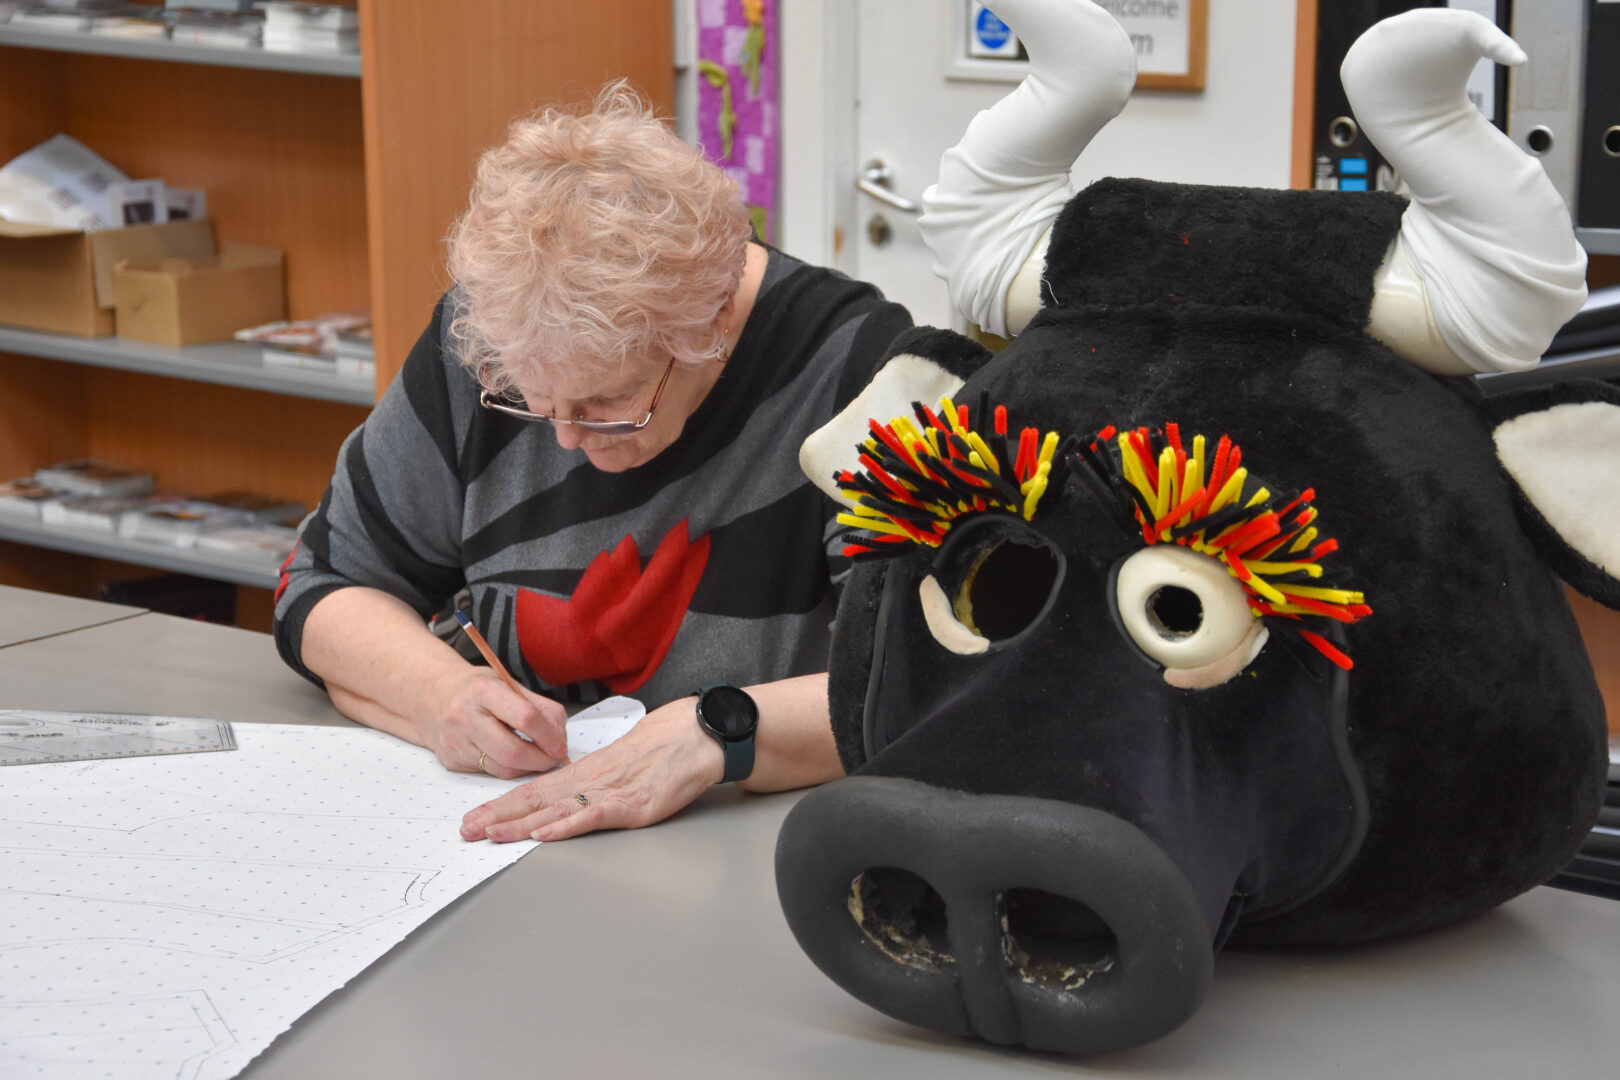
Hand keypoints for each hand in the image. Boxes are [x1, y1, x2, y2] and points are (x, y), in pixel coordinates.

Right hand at [424, 666, 568, 779]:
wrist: (431, 696)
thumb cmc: (477, 689)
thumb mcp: (508, 684)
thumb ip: (540, 707)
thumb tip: (560, 738)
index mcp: (484, 691)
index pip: (525, 717)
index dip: (549, 735)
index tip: (559, 743)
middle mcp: (465, 716)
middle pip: (512, 752)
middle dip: (541, 760)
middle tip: (553, 758)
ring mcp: (456, 741)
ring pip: (502, 769)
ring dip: (527, 768)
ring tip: (536, 758)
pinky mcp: (452, 761)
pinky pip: (489, 773)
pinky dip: (508, 769)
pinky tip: (513, 757)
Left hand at [459, 695, 724, 842]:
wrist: (695, 736)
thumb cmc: (660, 748)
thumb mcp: (617, 764)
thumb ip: (591, 782)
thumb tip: (565, 797)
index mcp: (584, 773)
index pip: (533, 791)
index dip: (501, 806)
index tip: (474, 818)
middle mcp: (590, 782)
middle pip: (535, 802)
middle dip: (497, 817)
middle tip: (465, 831)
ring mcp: (610, 794)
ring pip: (556, 811)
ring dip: (520, 824)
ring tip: (491, 834)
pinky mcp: (632, 805)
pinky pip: (593, 817)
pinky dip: (567, 827)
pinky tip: (545, 834)